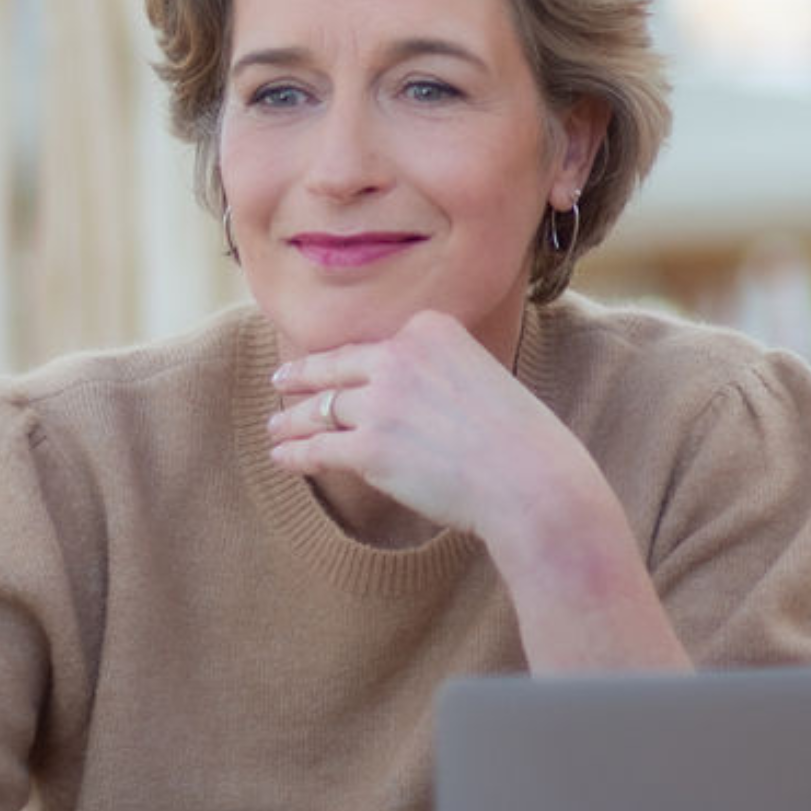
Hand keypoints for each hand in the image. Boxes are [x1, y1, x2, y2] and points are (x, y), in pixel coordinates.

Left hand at [267, 309, 690, 672]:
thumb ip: (443, 370)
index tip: (327, 365)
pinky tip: (282, 456)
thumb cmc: (522, 440)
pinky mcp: (369, 448)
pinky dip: (293, 453)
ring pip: (321, 409)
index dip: (347, 360)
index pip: (375, 345)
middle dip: (304, 376)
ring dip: (293, 419)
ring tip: (278, 427)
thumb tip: (407, 392)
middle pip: (337, 368)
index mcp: (431, 329)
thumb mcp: (485, 375)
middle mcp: (400, 356)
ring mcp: (381, 401)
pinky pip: (318, 448)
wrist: (532, 481)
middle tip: (282, 381)